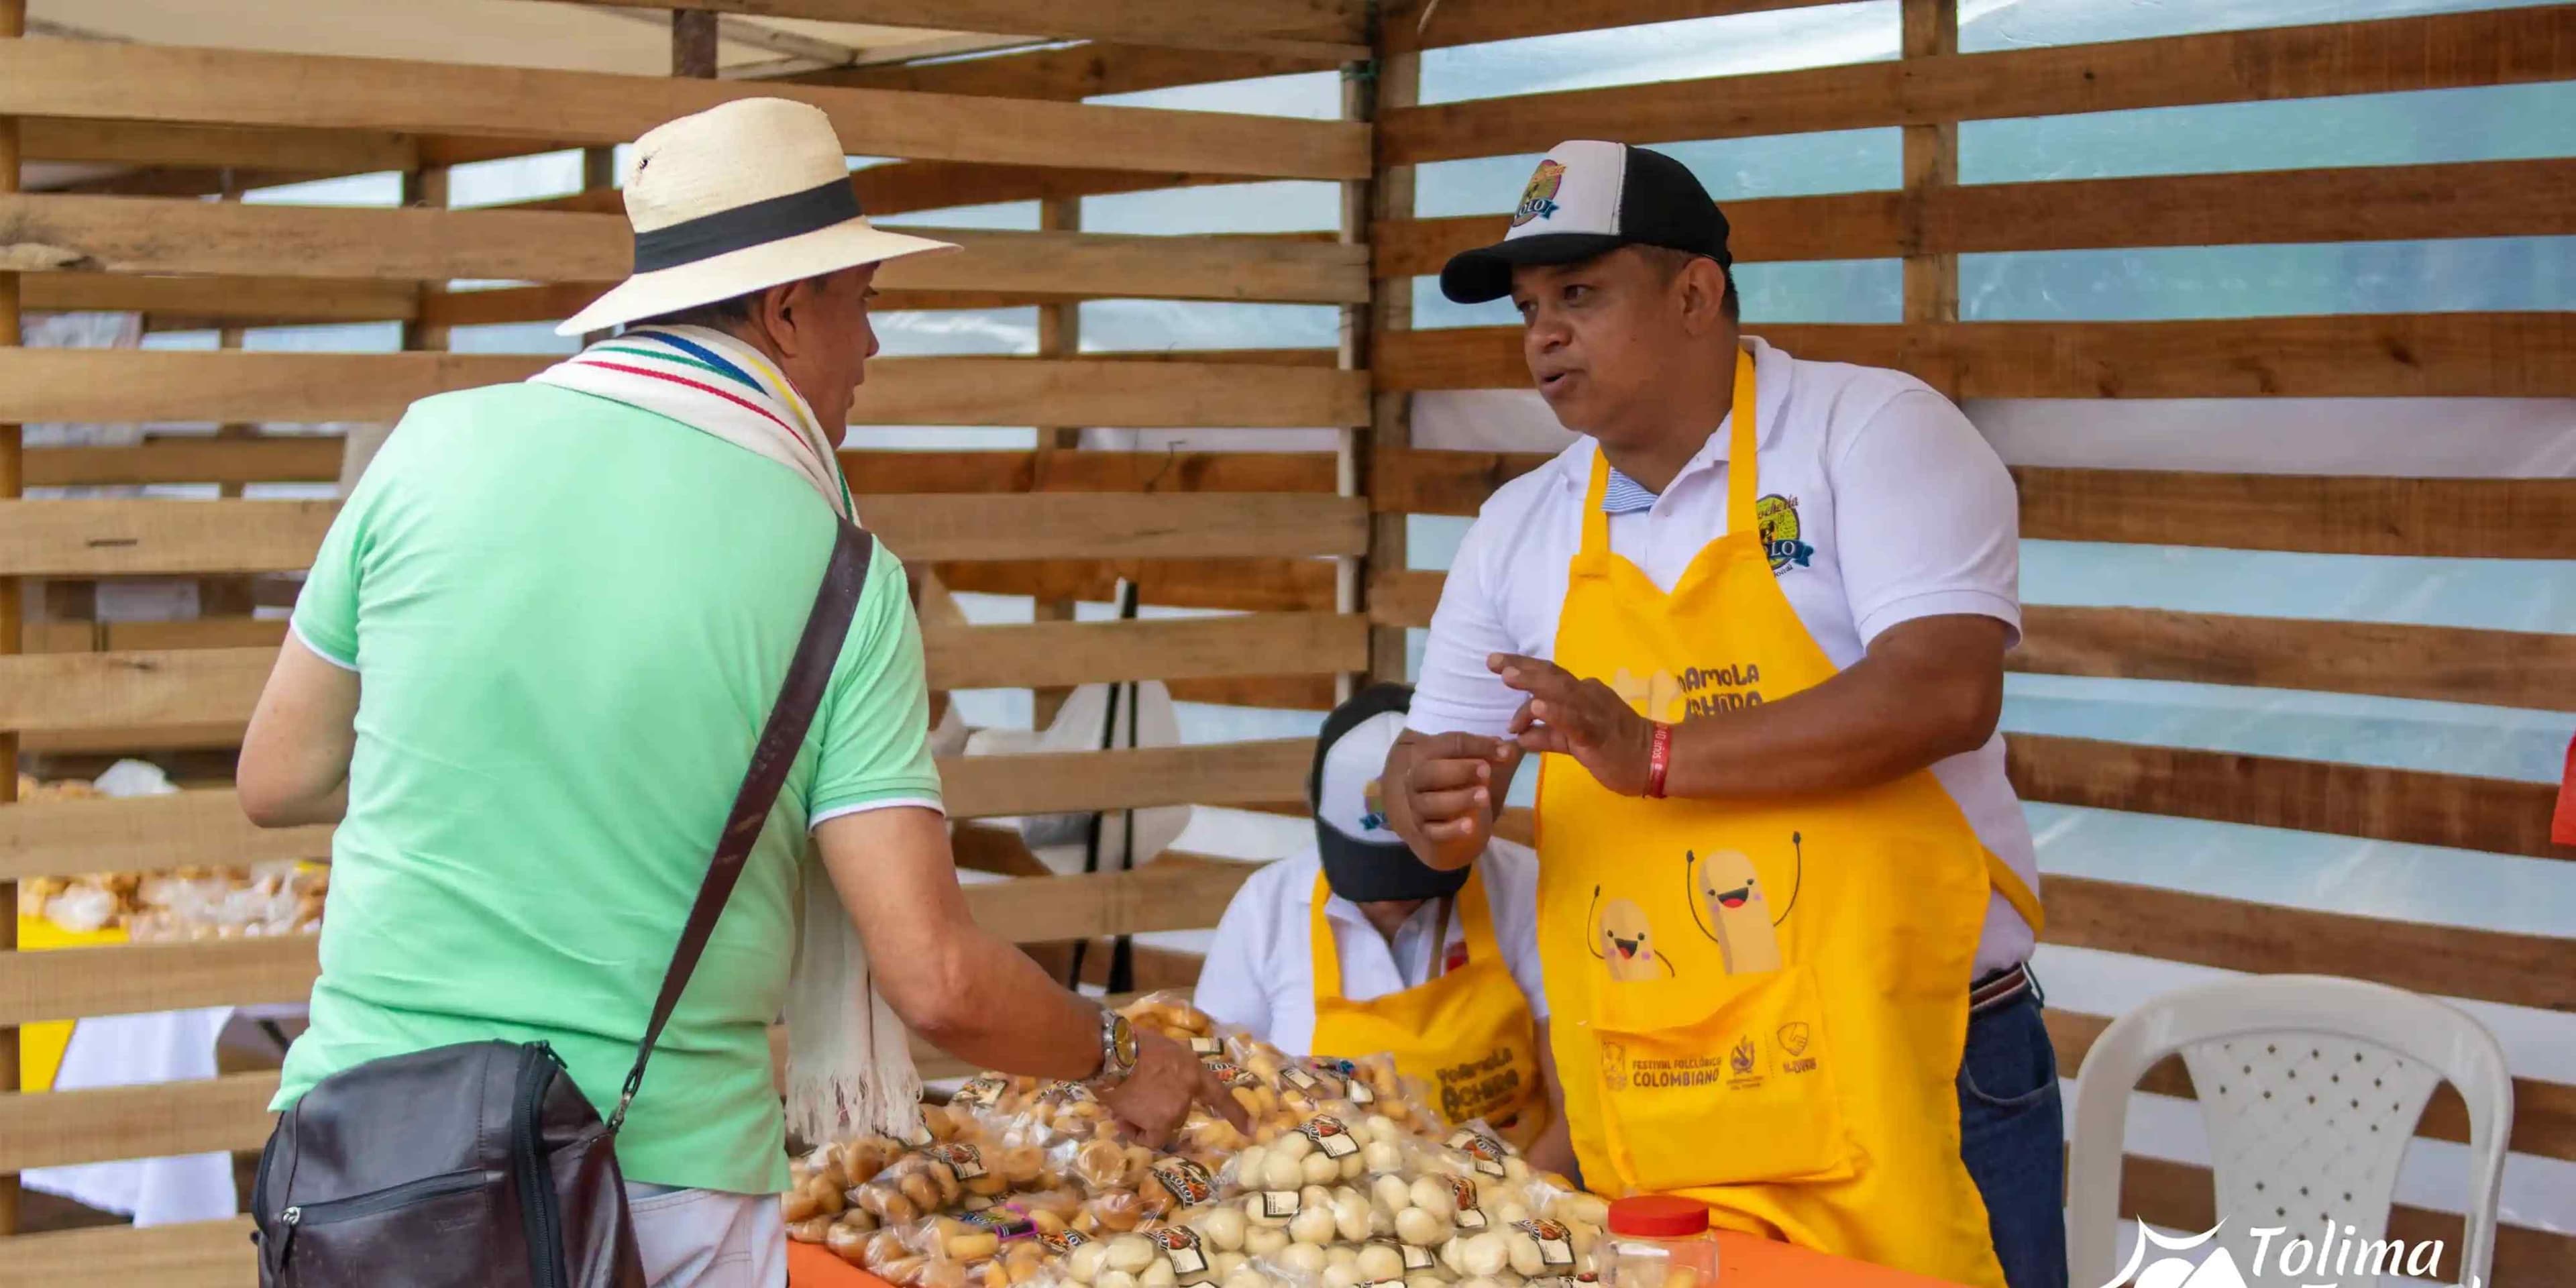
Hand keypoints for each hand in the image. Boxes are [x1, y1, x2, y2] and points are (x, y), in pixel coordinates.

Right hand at [1099, 1030, 1250, 1149]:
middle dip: (1156, 1111)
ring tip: (1121, 1106)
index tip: (1251, 1129)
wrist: (1112, 1051)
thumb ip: (1170, 1069)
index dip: (1235, 1112)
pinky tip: (1120, 1120)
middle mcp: (1190, 1090)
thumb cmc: (1128, 1044)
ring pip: (1161, 1125)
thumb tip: (1158, 1084)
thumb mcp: (1160, 1049)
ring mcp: (1177, 1108)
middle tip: (1134, 1101)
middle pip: (1178, 1112)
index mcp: (1192, 1069)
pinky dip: (1136, 1134)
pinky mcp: (1161, 1122)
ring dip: (1143, 1121)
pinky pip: (1150, 1138)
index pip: (1219, 1094)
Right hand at [1391, 730, 1513, 869]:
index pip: (1449, 744)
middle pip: (1430, 772)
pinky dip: (1451, 830)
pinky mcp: (1423, 829)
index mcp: (1427, 752)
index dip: (1478, 746)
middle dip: (1460, 770)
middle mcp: (1416, 778)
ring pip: (1430, 803)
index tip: (1505, 752)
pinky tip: (1470, 826)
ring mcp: (1417, 805)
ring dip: (1459, 799)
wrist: (1442, 811)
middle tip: (1486, 771)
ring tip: (1484, 796)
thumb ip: (1489, 753)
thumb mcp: (1473, 761)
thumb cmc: (1459, 778)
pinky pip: (1433, 831)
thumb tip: (1509, 749)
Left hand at [1491, 653, 1656, 796]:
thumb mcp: (1574, 742)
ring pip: (1560, 693)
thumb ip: (1547, 736)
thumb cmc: (1615, 749)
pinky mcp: (1597, 733)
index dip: (1522, 669)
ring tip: (1507, 675)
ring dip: (1533, 683)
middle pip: (1550, 676)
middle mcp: (1586, 695)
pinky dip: (1555, 712)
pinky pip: (1574, 720)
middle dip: (1520, 667)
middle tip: (1492, 660)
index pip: (1548, 678)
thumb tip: (1520, 737)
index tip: (1496, 664)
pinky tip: (1536, 706)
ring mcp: (1593, 712)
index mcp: (1581, 694)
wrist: (1654, 761)